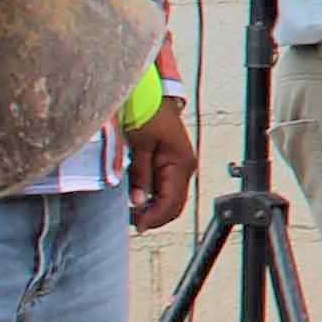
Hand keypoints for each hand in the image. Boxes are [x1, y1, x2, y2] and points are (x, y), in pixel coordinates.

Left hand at [121, 101, 197, 232]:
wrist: (152, 95)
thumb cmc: (147, 113)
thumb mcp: (139, 146)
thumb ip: (140, 176)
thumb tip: (138, 202)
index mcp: (180, 163)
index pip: (171, 202)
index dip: (154, 217)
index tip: (138, 226)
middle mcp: (186, 166)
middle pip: (176, 205)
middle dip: (156, 216)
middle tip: (135, 222)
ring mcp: (182, 165)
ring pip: (173, 199)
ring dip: (156, 208)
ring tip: (135, 212)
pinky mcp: (175, 163)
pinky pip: (169, 188)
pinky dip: (157, 197)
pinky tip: (141, 198)